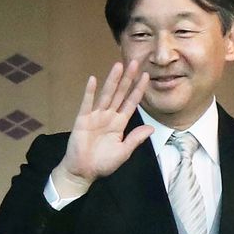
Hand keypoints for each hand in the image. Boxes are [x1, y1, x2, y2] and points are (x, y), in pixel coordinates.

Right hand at [51, 61, 153, 196]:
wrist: (83, 171)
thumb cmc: (103, 163)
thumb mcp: (124, 152)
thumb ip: (135, 139)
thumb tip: (151, 128)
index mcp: (120, 123)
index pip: (132, 103)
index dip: (139, 90)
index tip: (147, 76)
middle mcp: (109, 116)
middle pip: (120, 94)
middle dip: (128, 78)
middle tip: (135, 62)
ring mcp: (95, 116)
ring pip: (106, 95)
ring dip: (112, 80)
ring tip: (118, 65)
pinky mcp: (82, 120)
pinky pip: (86, 104)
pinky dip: (89, 92)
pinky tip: (93, 80)